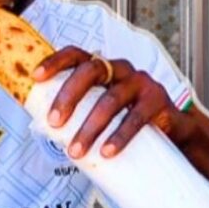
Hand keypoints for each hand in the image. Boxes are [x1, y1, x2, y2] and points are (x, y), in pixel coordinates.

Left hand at [32, 46, 193, 158]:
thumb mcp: (103, 109)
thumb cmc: (127, 119)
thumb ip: (82, 111)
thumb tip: (44, 128)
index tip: (36, 78)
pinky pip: (137, 118)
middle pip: (91, 71)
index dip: (55, 62)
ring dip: (90, 127)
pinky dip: (120, 136)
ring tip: (75, 152)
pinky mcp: (158, 101)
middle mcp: (122, 69)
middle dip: (69, 97)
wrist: (172, 130)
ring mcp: (142, 83)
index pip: (76, 55)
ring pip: (111, 99)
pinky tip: (107, 151)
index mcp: (104, 67)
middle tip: (54, 123)